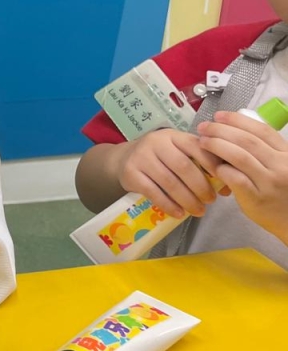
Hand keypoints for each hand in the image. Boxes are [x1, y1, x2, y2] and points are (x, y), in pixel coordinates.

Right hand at [113, 129, 227, 218]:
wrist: (122, 160)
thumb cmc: (160, 158)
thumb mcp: (178, 153)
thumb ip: (201, 164)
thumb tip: (228, 186)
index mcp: (173, 136)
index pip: (197, 147)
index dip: (212, 164)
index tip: (224, 180)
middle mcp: (156, 143)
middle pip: (183, 166)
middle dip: (201, 187)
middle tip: (211, 201)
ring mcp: (141, 157)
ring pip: (169, 181)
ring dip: (187, 199)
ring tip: (198, 211)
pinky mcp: (130, 173)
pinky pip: (152, 192)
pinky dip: (168, 205)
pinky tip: (178, 213)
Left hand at [197, 112, 287, 243]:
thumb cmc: (281, 192)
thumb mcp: (281, 166)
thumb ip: (264, 151)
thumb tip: (231, 131)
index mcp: (287, 154)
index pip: (262, 130)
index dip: (238, 120)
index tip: (219, 116)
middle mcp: (282, 166)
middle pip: (247, 141)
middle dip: (221, 130)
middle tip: (204, 127)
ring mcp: (270, 182)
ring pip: (239, 156)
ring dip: (217, 145)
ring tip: (203, 142)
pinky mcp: (257, 198)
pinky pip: (235, 178)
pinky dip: (221, 169)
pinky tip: (213, 167)